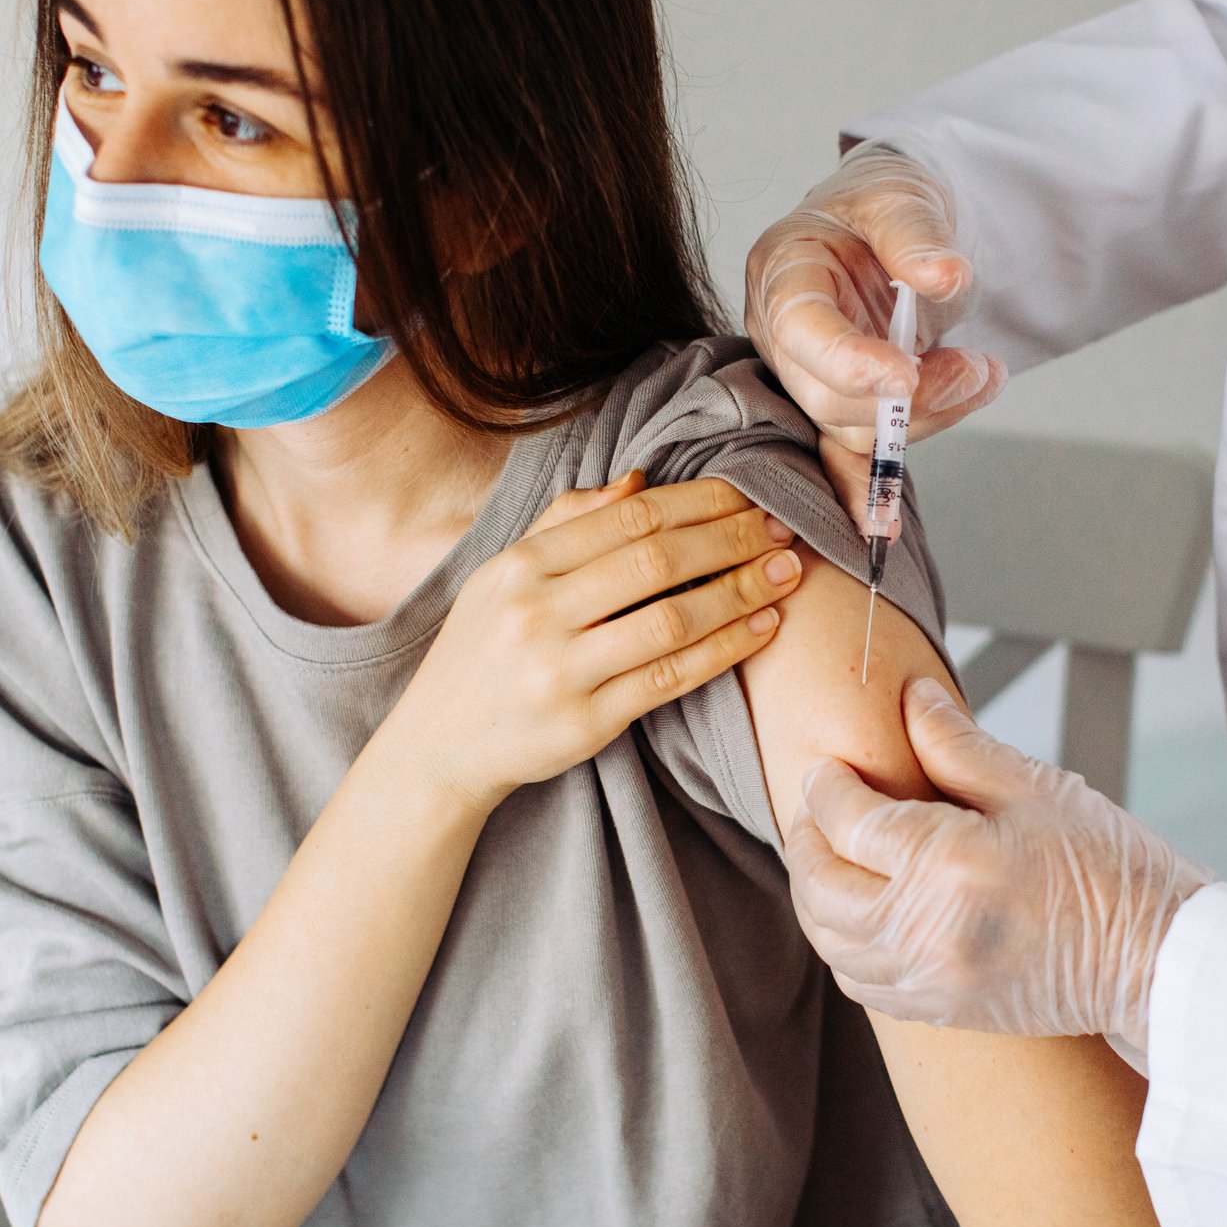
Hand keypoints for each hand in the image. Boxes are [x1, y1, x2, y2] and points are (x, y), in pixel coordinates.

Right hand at [379, 473, 803, 809]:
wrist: (440, 745)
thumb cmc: (483, 650)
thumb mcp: (503, 575)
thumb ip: (567, 522)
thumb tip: (640, 481)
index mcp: (520, 565)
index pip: (628, 517)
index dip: (699, 501)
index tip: (748, 494)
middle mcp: (537, 613)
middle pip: (656, 561)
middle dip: (731, 539)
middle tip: (782, 528)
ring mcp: (560, 671)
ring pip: (672, 620)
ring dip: (741, 591)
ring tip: (786, 574)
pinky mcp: (585, 723)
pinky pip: (671, 678)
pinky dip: (725, 650)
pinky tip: (762, 627)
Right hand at [744, 143, 1007, 458]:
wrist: (891, 227)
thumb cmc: (882, 208)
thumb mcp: (900, 196)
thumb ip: (916, 235)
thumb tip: (944, 277)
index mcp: (782, 272)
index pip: (801, 330)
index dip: (850, 360)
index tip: (907, 375)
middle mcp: (782, 333)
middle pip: (827, 395)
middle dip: (908, 398)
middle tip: (976, 368)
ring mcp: (809, 376)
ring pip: (855, 429)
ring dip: (928, 417)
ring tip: (983, 374)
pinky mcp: (840, 404)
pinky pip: (849, 454)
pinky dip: (872, 486)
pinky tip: (884, 527)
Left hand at [786, 679, 1214, 1045]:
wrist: (1159, 961)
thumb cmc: (1112, 868)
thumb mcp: (1037, 788)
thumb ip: (956, 743)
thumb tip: (909, 696)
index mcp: (950, 864)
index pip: (849, 820)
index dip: (826, 787)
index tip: (828, 768)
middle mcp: (927, 930)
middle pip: (820, 883)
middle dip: (806, 838)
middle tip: (816, 805)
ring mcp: (930, 980)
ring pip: (829, 938)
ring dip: (815, 893)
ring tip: (829, 853)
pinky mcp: (940, 1010)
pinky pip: (857, 979)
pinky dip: (841, 941)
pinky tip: (858, 909)